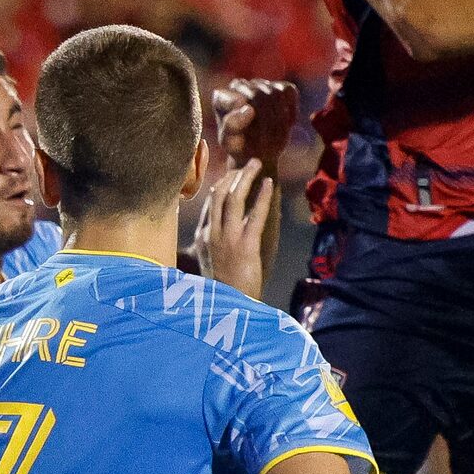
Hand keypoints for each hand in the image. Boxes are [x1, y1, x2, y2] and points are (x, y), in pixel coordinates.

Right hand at [189, 157, 275, 297]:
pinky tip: (269, 184)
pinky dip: (261, 197)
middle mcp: (211, 235)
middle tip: (248, 164)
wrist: (227, 310)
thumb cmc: (224, 292)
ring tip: (257, 164)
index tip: (233, 174)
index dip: (222, 185)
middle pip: (219, 195)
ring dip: (245, 178)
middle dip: (233, 175)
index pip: (210, 204)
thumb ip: (216, 247)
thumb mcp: (214, 266)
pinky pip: (253, 216)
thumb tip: (227, 231)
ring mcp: (227, 240)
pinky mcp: (244, 247)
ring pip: (233, 199)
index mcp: (204, 238)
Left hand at [210, 77, 300, 170]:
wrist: (256, 152)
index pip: (236, 100)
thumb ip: (232, 126)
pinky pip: (289, 91)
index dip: (247, 117)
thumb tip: (248, 109)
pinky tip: (288, 124)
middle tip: (266, 144)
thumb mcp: (230, 142)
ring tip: (276, 136)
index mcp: (221, 98)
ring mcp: (260, 85)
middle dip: (265, 122)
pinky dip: (291, 109)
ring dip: (279, 118)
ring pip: (274, 93)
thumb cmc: (240, 147)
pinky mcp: (279, 87)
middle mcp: (239, 87)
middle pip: (258, 96)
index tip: (250, 136)